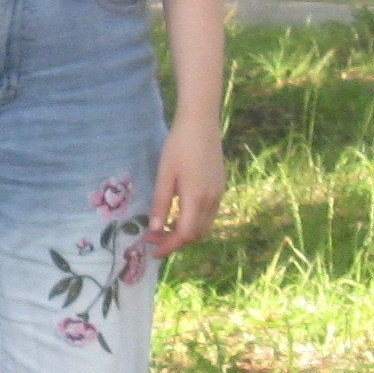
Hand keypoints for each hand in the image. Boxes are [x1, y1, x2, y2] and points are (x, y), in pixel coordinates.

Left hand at [146, 114, 224, 258]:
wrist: (201, 122)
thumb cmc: (178, 145)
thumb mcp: (164, 174)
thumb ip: (160, 203)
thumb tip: (154, 229)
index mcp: (196, 198)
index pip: (185, 234)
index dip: (169, 246)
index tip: (152, 250)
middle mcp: (212, 200)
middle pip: (196, 234)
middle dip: (175, 242)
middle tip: (153, 238)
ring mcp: (219, 193)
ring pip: (204, 226)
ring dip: (185, 233)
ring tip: (164, 228)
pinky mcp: (220, 186)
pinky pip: (209, 214)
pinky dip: (194, 222)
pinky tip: (179, 214)